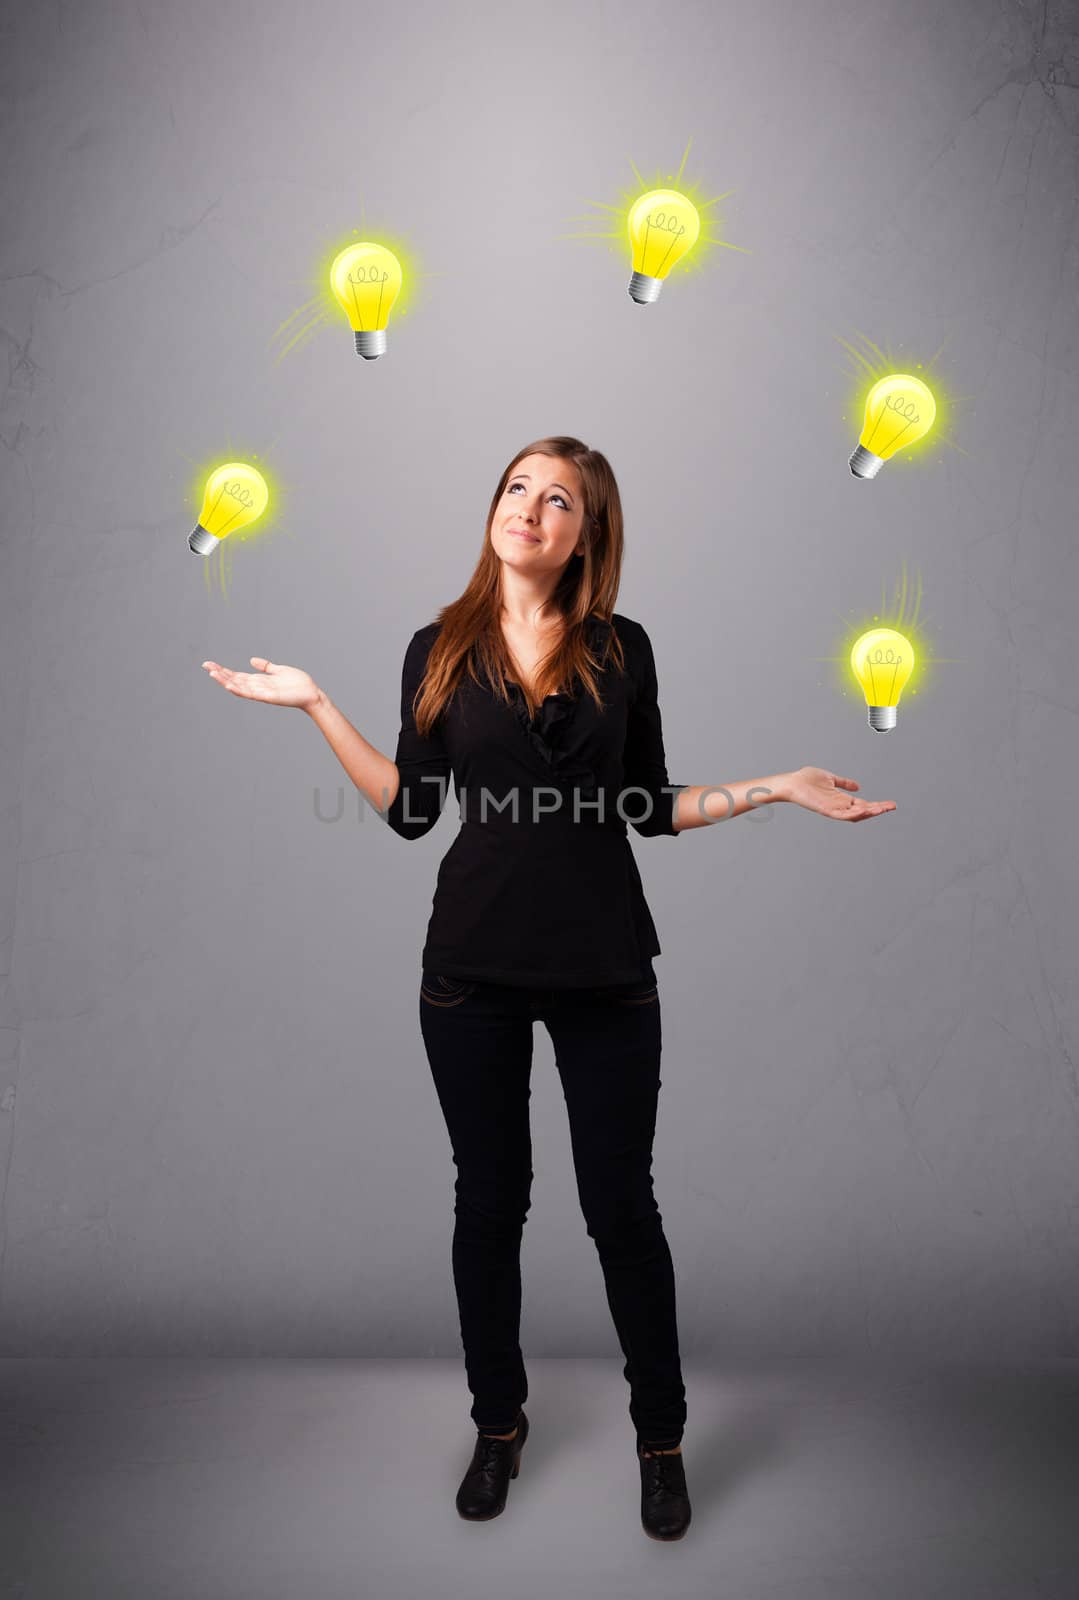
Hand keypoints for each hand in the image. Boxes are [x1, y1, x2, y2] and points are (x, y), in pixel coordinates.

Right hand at [200, 657, 321, 711]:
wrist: (311, 694)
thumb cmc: (297, 684)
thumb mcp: (278, 670)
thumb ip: (265, 666)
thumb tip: (251, 660)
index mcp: (258, 681)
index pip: (236, 675)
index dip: (223, 670)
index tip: (210, 664)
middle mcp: (257, 687)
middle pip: (234, 680)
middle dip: (220, 674)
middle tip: (206, 666)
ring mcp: (261, 693)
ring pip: (239, 687)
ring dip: (225, 681)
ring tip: (213, 673)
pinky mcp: (268, 697)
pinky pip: (251, 694)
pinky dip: (240, 689)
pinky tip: (230, 684)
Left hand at [781, 766, 895, 821]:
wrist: (791, 782)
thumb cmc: (806, 780)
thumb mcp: (831, 779)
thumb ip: (844, 783)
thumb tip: (858, 786)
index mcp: (842, 799)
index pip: (863, 804)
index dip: (877, 804)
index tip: (890, 804)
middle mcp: (839, 806)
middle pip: (863, 811)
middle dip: (878, 809)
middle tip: (892, 807)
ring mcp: (833, 809)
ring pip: (855, 815)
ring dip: (869, 812)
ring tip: (882, 809)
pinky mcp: (825, 810)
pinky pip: (842, 815)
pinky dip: (853, 814)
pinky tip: (865, 810)